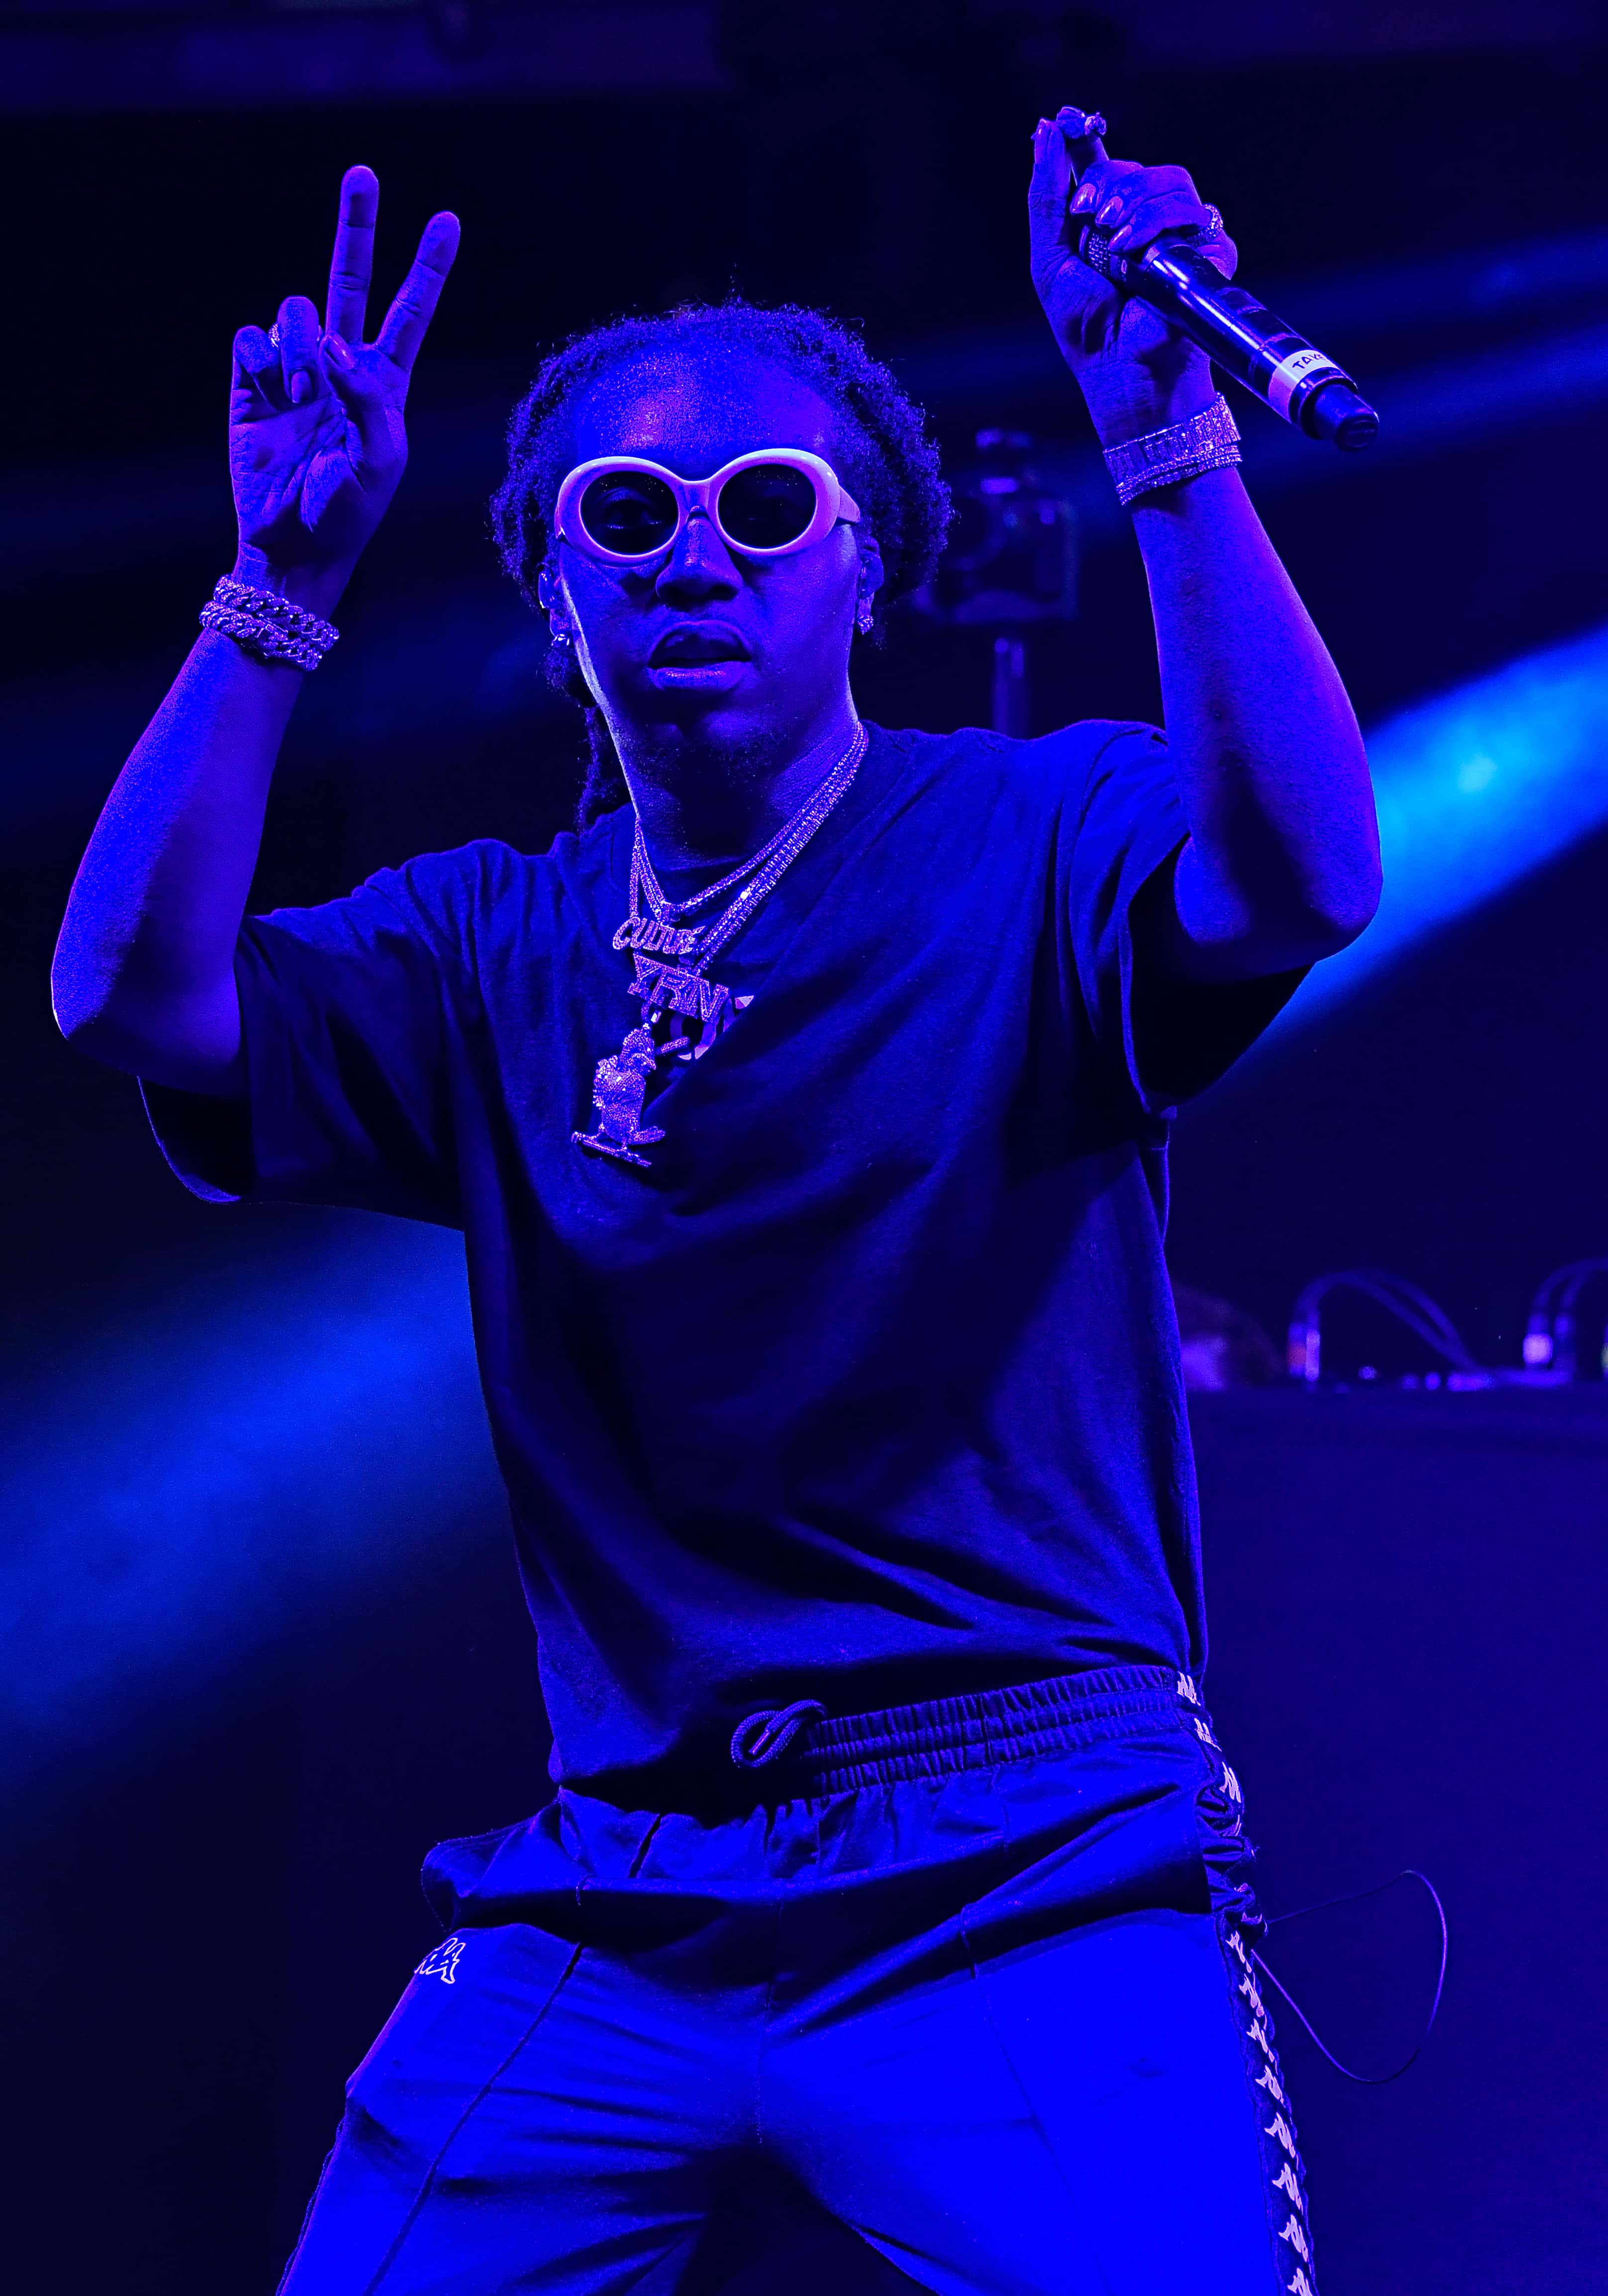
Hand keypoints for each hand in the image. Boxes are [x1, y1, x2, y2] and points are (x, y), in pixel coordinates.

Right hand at [228, 168, 459, 604]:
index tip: (447, 222)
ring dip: (299, 347)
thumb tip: (336, 347)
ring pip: (295, 313)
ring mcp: (295, 371)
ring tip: (301, 396)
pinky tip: (269, 393)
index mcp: (383, 383)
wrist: (293, 544)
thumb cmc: (347, 513)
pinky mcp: (251, 383)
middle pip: (350, 281)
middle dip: (357, 227)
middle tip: (363, 174)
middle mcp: (340, 366)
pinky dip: (260, 360)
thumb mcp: (380, 461)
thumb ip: (369, 398)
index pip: (410, 314)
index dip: (427, 269)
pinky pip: (251, 339)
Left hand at [1028, 107, 1235, 445]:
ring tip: (1113, 243)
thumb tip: (1046, 128)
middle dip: (1107, 183)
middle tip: (1090, 217)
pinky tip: (1134, 255)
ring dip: (1135, 202)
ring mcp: (1181, 237)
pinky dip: (1160, 224)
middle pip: (1135, 165)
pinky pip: (1196, 212)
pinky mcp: (1210, 254)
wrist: (1119, 374)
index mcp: (1108, 221)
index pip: (1102, 160)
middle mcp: (1146, 222)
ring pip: (1171, 179)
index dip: (1087, 134)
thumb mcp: (1049, 259)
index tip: (1072, 119)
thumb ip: (1046, 196)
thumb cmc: (1085, 328)